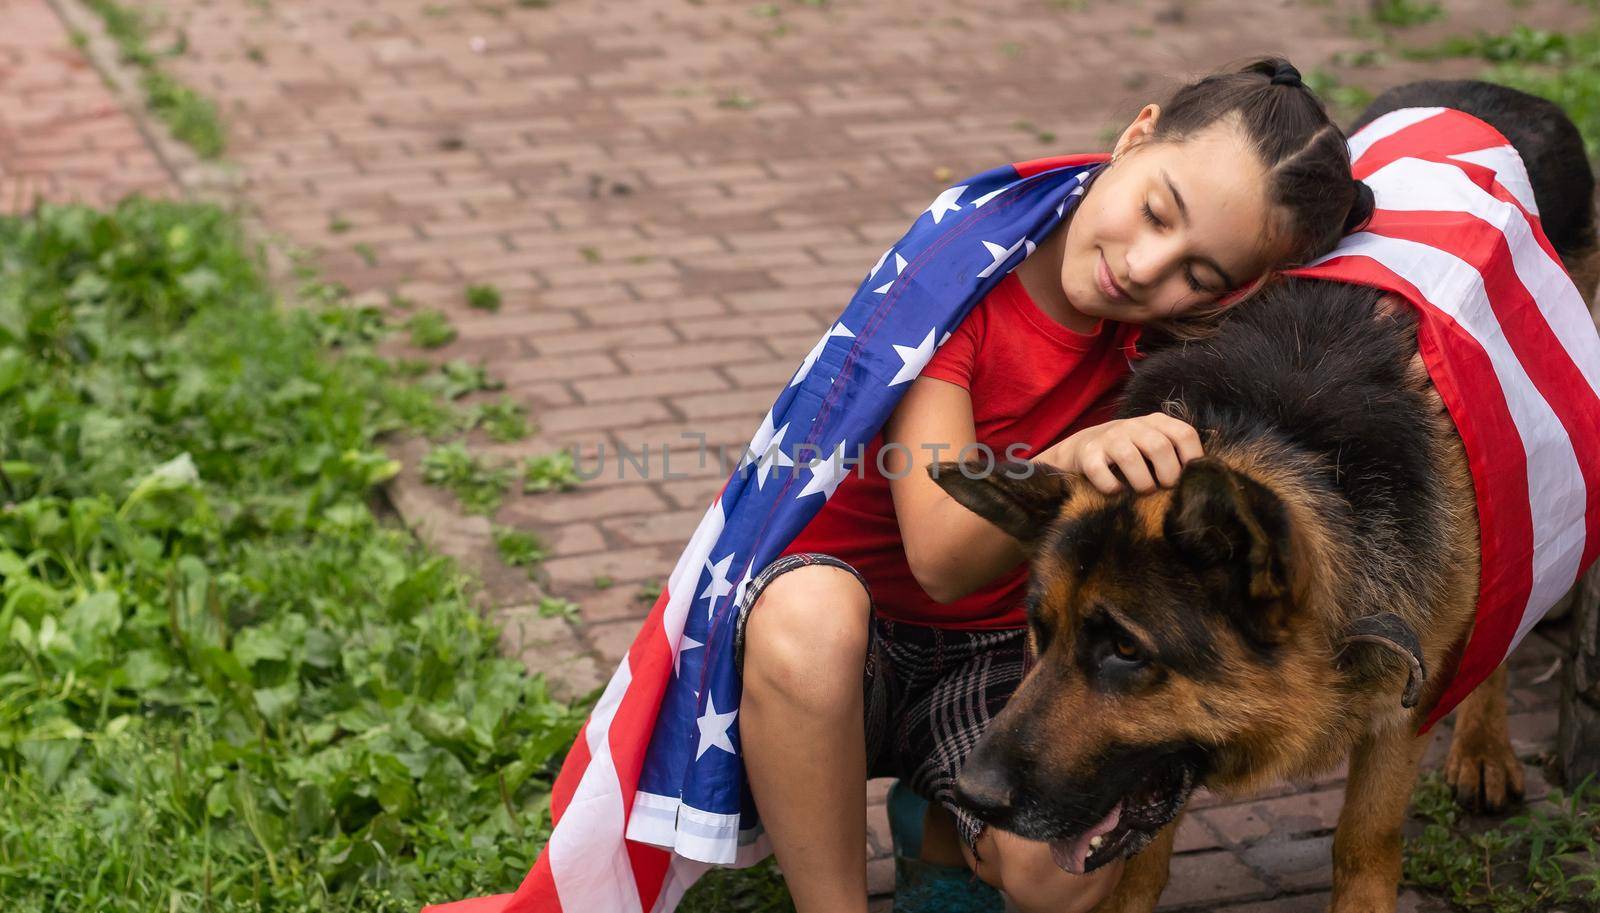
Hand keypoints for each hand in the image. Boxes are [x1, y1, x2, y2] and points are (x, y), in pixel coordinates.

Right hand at [1038, 413, 1202, 493]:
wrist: (1082, 449)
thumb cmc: (1130, 453)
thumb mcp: (1154, 445)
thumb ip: (1177, 453)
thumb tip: (1206, 476)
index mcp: (1156, 422)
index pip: (1184, 434)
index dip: (1192, 459)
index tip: (1189, 479)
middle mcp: (1132, 425)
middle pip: (1159, 447)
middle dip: (1167, 475)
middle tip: (1165, 489)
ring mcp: (1108, 438)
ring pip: (1130, 457)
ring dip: (1142, 482)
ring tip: (1143, 492)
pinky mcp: (1087, 453)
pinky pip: (1100, 471)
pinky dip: (1111, 487)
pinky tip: (1117, 492)